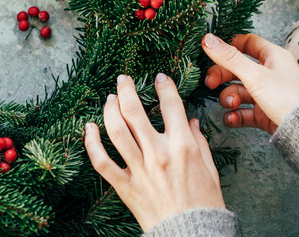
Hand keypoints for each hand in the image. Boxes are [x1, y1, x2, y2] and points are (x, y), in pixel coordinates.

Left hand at [84, 73, 224, 231]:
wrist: (191, 233)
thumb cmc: (204, 203)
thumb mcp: (209, 167)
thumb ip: (198, 141)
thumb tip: (190, 120)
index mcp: (182, 146)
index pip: (170, 105)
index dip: (164, 86)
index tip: (159, 78)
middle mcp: (158, 154)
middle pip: (134, 111)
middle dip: (127, 89)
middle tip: (123, 79)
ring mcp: (139, 169)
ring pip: (116, 131)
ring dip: (109, 110)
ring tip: (110, 99)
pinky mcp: (125, 185)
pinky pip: (102, 162)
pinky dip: (91, 143)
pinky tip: (89, 128)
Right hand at [202, 33, 298, 134]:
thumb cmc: (286, 97)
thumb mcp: (254, 74)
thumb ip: (229, 58)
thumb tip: (208, 39)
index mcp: (272, 56)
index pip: (247, 43)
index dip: (229, 46)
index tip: (212, 52)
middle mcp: (270, 73)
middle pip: (238, 68)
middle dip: (222, 76)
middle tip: (210, 83)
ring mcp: (266, 93)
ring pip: (238, 91)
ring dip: (229, 98)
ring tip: (231, 104)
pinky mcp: (264, 112)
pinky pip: (243, 111)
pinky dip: (235, 115)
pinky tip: (232, 118)